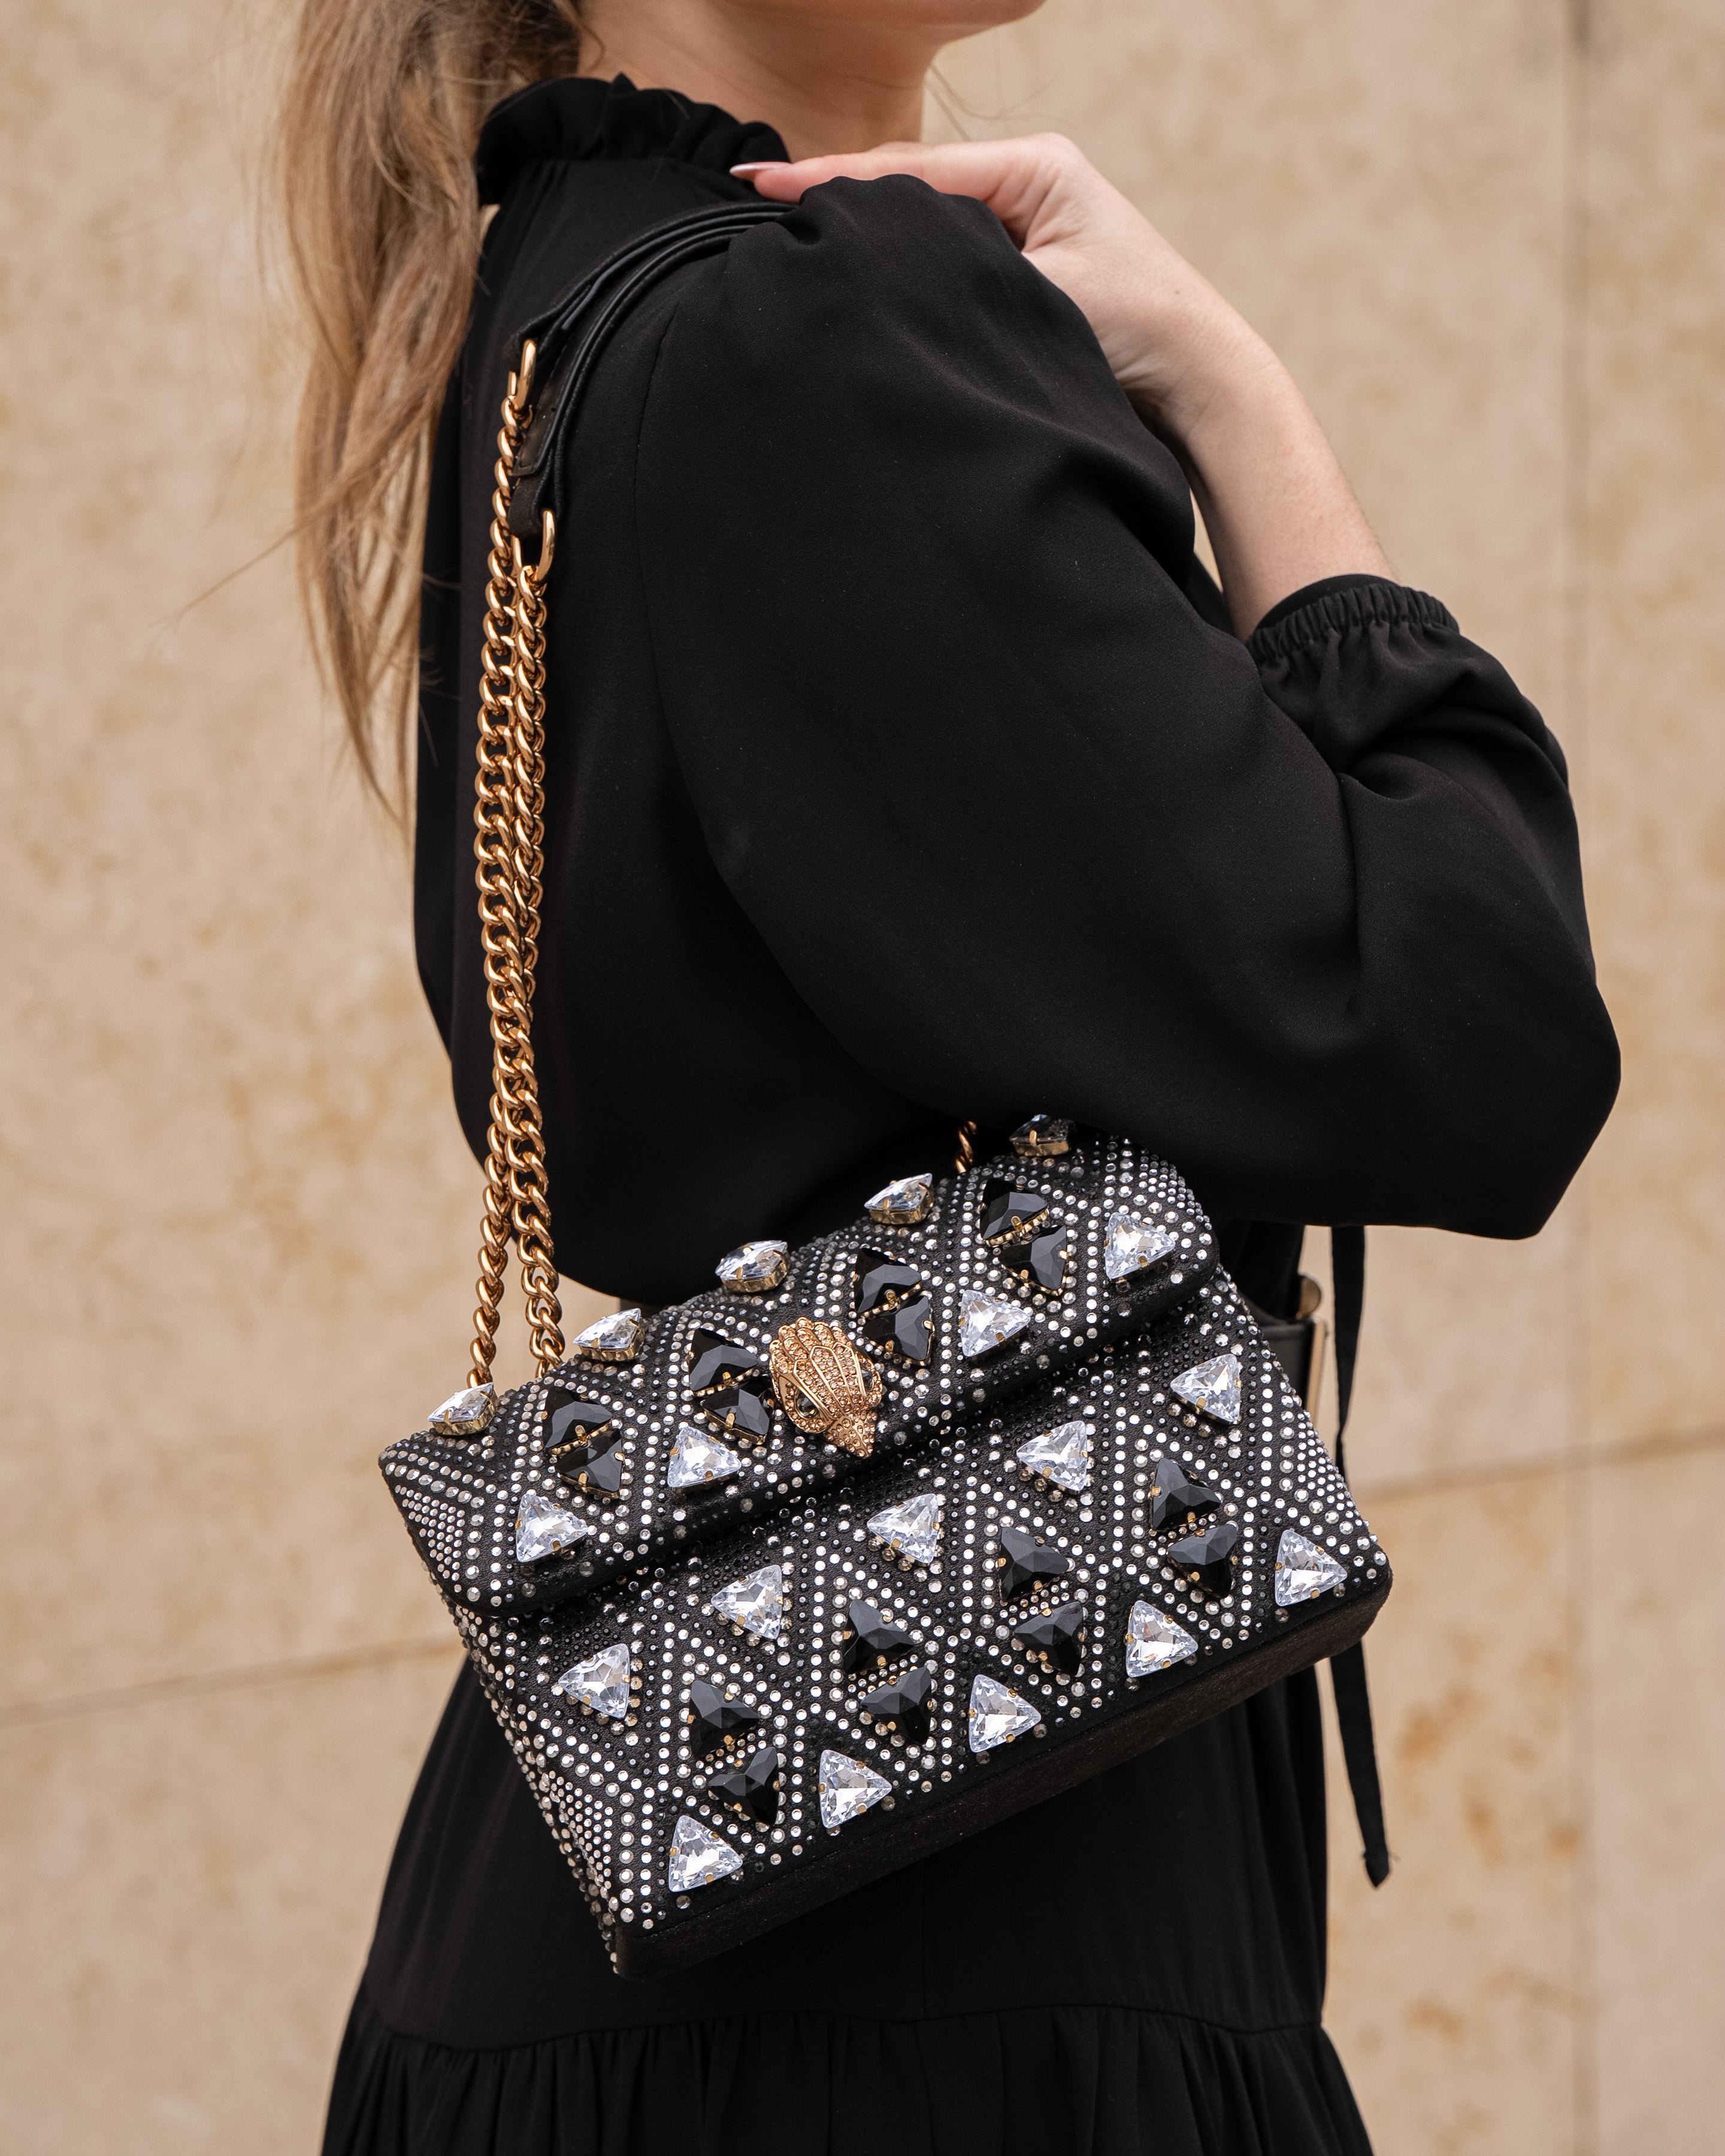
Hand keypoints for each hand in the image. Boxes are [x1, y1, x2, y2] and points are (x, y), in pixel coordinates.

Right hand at [740, 135, 1255, 440]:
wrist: (1196, 382)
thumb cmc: (1140, 335)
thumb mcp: (1043, 299)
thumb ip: (959, 276)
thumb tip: (879, 272)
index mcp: (1033, 169)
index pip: (908, 171)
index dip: (830, 179)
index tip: (759, 183)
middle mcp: (1025, 183)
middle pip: (907, 185)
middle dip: (835, 195)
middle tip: (754, 200)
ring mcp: (1022, 223)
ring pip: (920, 222)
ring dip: (864, 231)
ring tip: (786, 231)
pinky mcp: (1020, 266)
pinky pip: (941, 256)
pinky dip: (897, 264)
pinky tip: (852, 270)